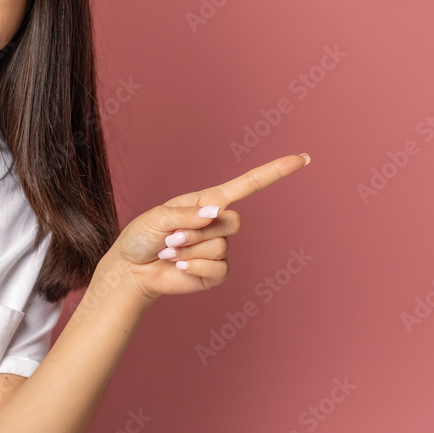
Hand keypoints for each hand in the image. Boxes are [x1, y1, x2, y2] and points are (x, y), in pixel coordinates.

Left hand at [101, 153, 310, 302]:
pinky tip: (179, 267)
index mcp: (209, 201)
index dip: (276, 171)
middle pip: (233, 223)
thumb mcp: (158, 216)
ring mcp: (219, 249)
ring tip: (170, 252)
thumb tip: (216, 213)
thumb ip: (187, 213)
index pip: (250, 184)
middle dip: (198, 231)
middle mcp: (218, 223)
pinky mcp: (215, 273)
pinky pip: (218, 270)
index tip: (302, 159)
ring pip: (221, 247)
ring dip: (190, 251)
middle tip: (172, 237)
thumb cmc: (142, 236)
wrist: (131, 270)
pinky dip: (194, 268)